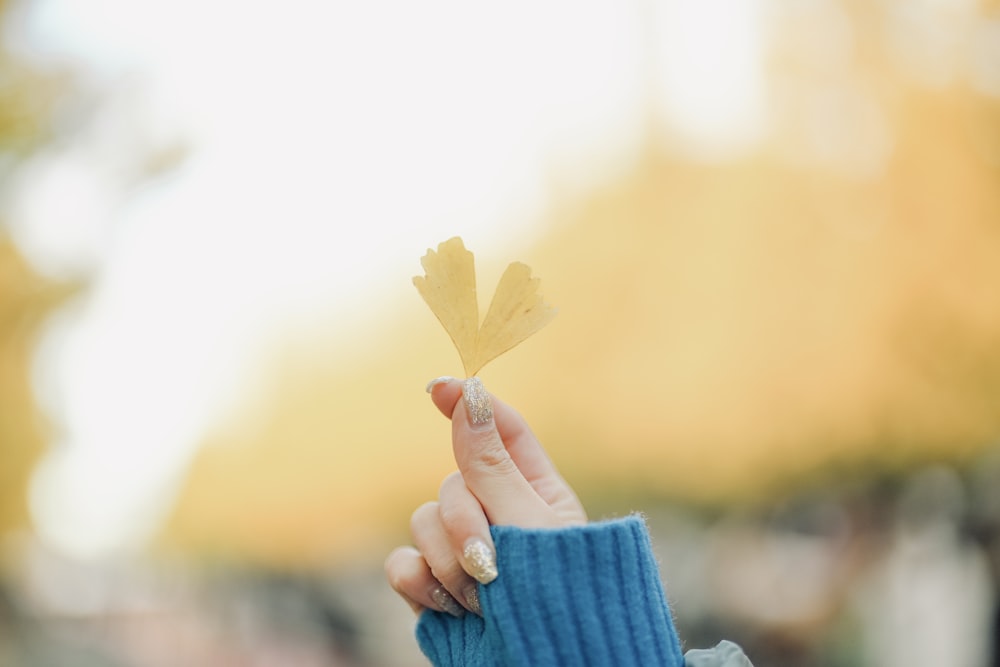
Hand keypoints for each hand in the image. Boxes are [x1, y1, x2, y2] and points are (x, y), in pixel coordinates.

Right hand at [385, 377, 586, 615]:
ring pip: (422, 521)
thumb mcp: (532, 526)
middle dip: (464, 522)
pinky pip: (402, 563)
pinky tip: (449, 604)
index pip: (499, 432)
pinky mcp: (435, 586)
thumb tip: (467, 397)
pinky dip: (420, 583)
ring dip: (449, 561)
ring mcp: (462, 551)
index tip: (439, 387)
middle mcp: (495, 514)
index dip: (470, 405)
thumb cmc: (560, 596)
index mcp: (535, 491)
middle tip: (491, 560)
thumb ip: (491, 466)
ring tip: (486, 596)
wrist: (547, 665)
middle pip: (452, 481)